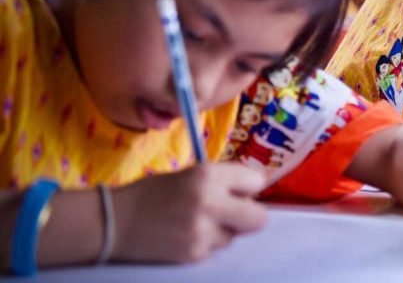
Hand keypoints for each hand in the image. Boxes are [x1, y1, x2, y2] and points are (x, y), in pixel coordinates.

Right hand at [111, 163, 267, 262]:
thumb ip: (227, 180)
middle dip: (250, 215)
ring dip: (224, 230)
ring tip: (196, 222)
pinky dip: (206, 243)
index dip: (248, 187)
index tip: (239, 190)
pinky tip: (184, 235)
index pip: (256, 182)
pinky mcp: (194, 254)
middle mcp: (209, 202)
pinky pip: (215, 248)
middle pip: (259, 218)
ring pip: (235, 236)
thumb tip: (262, 185)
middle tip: (234, 212)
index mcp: (208, 175)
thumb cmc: (154, 193)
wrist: (113, 222)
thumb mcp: (191, 174)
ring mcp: (202, 232)